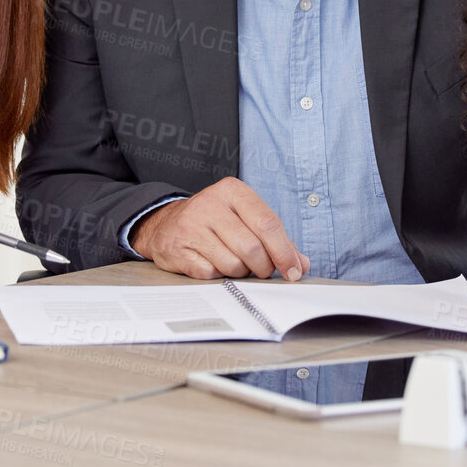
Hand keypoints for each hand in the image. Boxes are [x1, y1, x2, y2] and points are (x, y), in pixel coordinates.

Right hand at [131, 177, 309, 280]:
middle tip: (263, 270)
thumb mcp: (244, 218)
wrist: (166, 224)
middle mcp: (210, 204)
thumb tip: (300, 264)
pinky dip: (218, 275)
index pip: (267, 223)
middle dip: (264, 267)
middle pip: (252, 248)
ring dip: (240, 272)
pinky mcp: (177, 249)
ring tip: (235, 263)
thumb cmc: (214, 221)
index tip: (294, 271)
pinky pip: (211, 274)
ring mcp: (191, 226)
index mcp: (232, 191)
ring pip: (233, 264)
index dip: (284, 251)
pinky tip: (213, 264)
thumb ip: (275, 239)